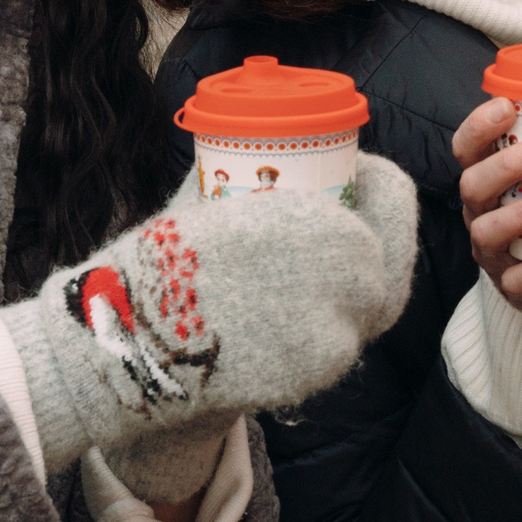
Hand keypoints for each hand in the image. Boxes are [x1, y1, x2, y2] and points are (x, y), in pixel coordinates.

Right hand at [4, 155, 419, 469]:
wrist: (132, 343)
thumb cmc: (166, 259)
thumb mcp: (210, 194)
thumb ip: (250, 173)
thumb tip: (270, 145)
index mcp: (322, 226)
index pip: (389, 196)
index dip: (379, 184)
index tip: (362, 173)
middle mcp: (342, 282)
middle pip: (386, 256)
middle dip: (373, 235)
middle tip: (348, 220)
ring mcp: (334, 336)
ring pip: (371, 302)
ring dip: (356, 281)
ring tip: (321, 264)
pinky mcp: (317, 375)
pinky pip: (342, 339)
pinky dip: (332, 320)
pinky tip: (304, 304)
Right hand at [453, 96, 521, 322]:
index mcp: (489, 178)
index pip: (466, 147)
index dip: (478, 126)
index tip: (507, 107)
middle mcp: (482, 211)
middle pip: (472, 185)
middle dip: (505, 166)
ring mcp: (492, 250)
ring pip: (486, 231)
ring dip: (518, 215)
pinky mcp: (510, 284)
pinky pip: (515, 277)